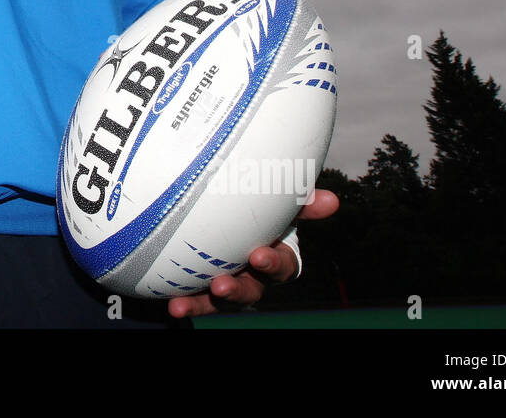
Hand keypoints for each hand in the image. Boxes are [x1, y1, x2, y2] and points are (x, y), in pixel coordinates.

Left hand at [167, 188, 338, 318]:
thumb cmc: (261, 211)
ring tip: (186, 302)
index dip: (273, 263)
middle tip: (221, 285)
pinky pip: (199, 301)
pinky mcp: (207, 290)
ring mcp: (231, 284)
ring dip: (207, 302)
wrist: (228, 218)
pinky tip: (174, 304)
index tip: (258, 256)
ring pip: (223, 300)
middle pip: (251, 290)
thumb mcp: (279, 205)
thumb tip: (332, 200)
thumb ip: (301, 204)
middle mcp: (255, 276)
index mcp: (276, 257)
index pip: (283, 266)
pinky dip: (188, 304)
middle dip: (237, 290)